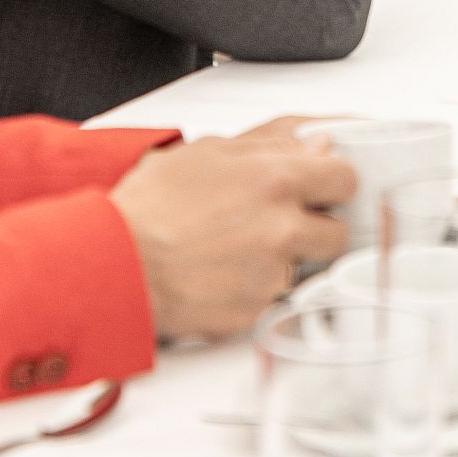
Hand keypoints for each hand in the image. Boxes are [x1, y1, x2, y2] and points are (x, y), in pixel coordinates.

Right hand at [109, 135, 353, 340]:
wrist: (112, 266)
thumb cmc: (148, 207)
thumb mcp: (206, 152)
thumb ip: (269, 146)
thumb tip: (311, 144)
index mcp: (276, 181)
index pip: (345, 177)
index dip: (333, 181)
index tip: (323, 186)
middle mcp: (282, 229)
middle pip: (337, 232)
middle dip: (316, 227)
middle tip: (283, 223)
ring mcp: (270, 275)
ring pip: (301, 268)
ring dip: (281, 260)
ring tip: (235, 249)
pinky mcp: (252, 312)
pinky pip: (269, 298)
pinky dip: (252, 289)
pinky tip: (220, 273)